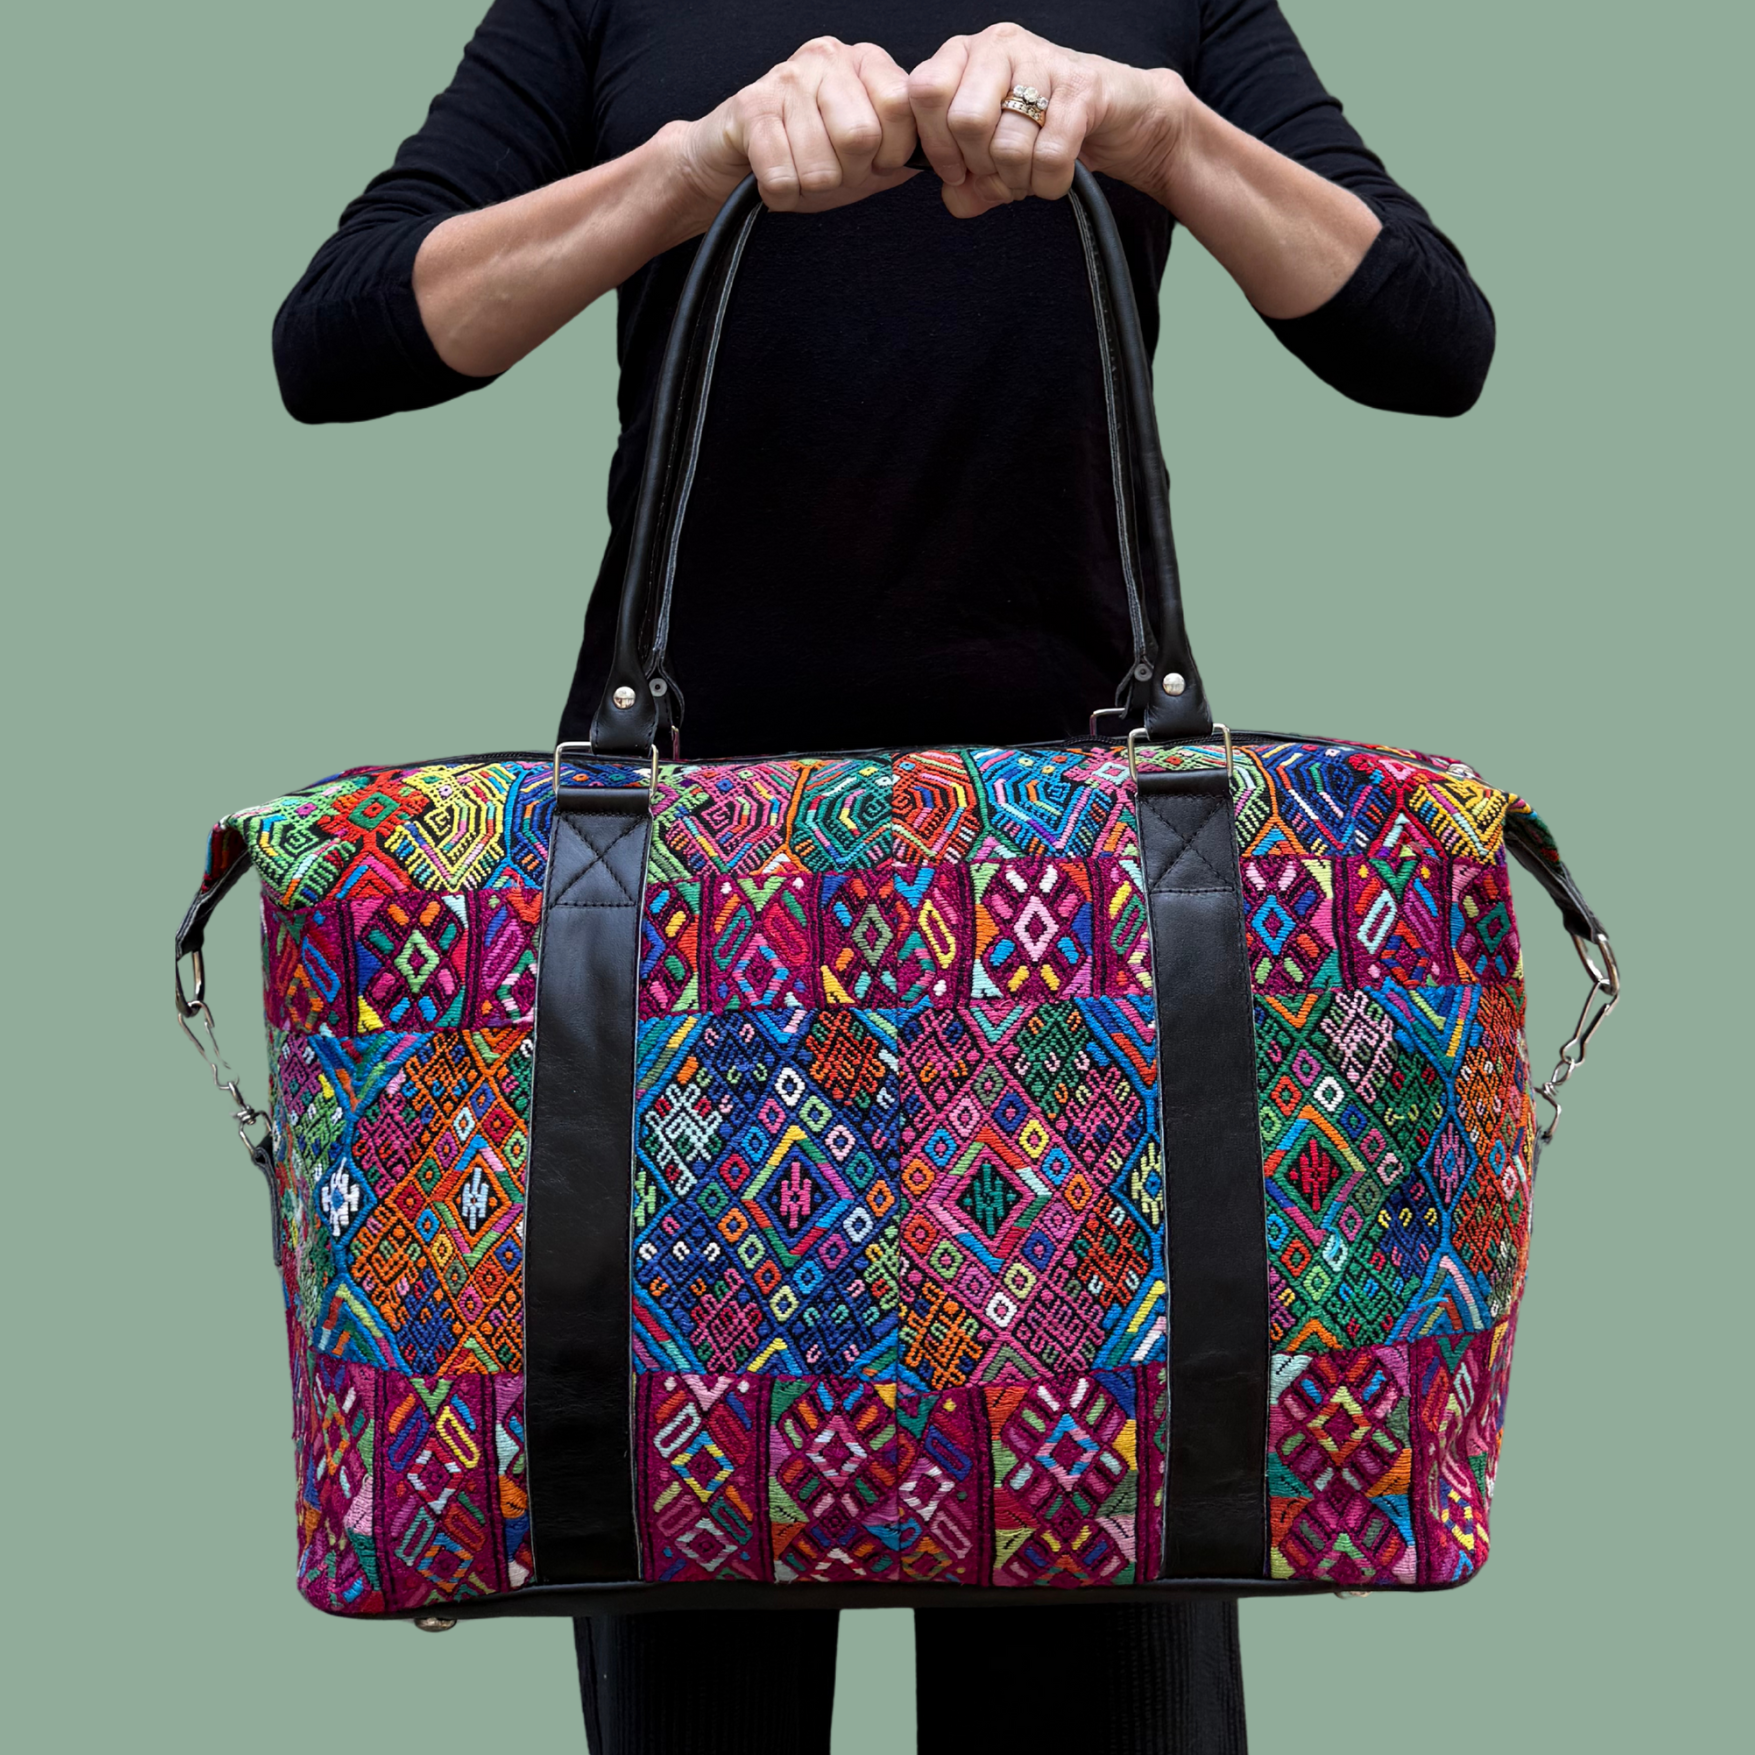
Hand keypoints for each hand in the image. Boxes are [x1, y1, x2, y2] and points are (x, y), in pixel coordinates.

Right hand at [676, 37, 918, 221]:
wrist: (735, 160)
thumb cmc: (806, 156)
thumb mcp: (867, 155)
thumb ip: (905, 151)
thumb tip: (939, 159)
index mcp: (865, 62)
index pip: (903, 108)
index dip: (891, 153)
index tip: (873, 162)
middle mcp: (828, 57)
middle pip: (861, 137)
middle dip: (848, 174)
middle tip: (831, 171)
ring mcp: (787, 77)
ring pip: (821, 163)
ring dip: (810, 187)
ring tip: (800, 173)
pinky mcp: (750, 107)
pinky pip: (781, 174)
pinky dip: (781, 195)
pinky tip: (776, 180)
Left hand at [907, 23, 1187, 217]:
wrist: (1119, 116)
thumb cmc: (1044, 131)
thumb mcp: (993, 160)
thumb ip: (964, 185)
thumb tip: (953, 200)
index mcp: (966, 54)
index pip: (924, 93)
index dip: (936, 145)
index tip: (956, 171)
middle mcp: (999, 46)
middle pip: (966, 122)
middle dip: (983, 167)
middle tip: (1001, 174)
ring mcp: (1042, 60)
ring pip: (1008, 144)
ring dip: (1019, 181)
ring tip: (1030, 176)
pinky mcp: (1081, 87)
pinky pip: (1050, 155)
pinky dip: (1050, 183)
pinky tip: (1055, 179)